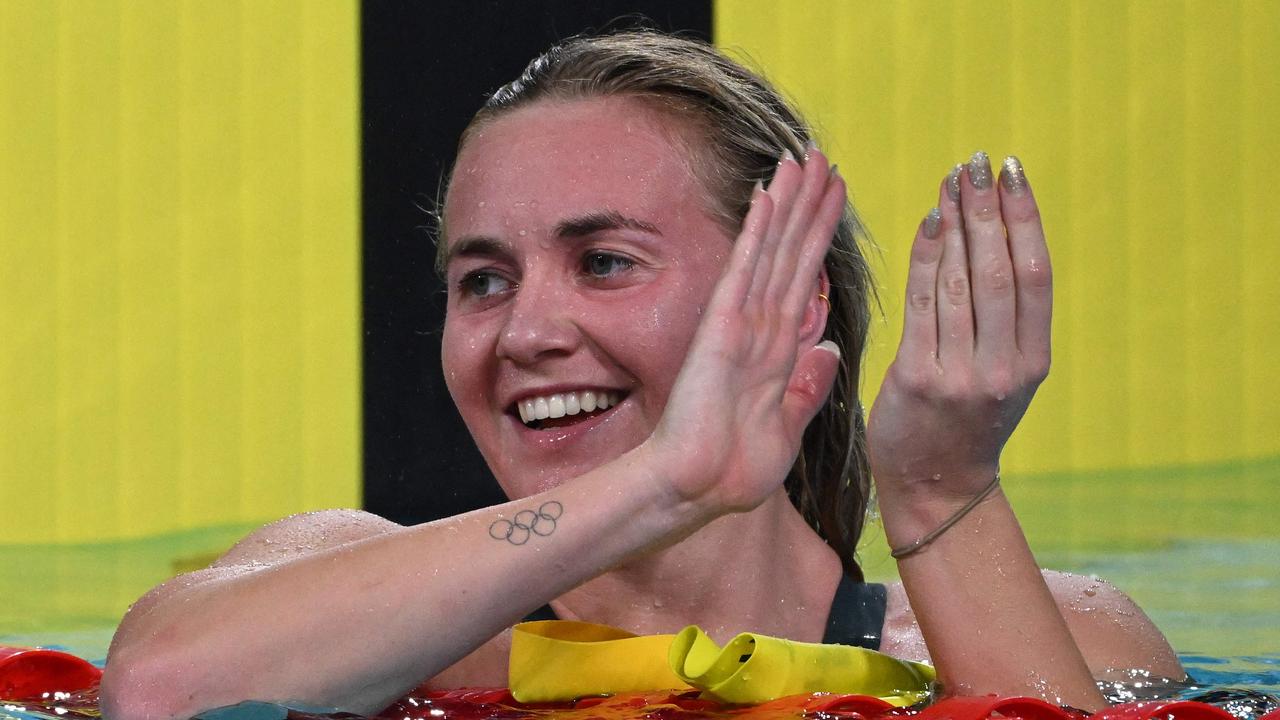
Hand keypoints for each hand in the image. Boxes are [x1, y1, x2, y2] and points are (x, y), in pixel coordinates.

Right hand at [646, 148, 845, 513]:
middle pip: (790, 254)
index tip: (836, 201)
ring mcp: (739, 324)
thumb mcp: (788, 427)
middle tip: (822, 160)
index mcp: (777, 351)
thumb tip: (830, 346)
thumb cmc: (735, 469)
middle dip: (807, 207)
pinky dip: (757, 233)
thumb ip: (810, 386)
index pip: (804, 282)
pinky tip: (768, 195)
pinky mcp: (721, 329)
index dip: (819, 239)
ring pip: (771, 251)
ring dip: (788, 204)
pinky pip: (745, 271)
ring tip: (803, 160)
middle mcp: (759, 328)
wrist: (697, 491)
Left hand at [868, 153, 1051, 507]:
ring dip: (956, 224)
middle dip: (987, 209)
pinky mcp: (918, 381)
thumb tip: (996, 230)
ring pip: (960, 282)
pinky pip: (923, 305)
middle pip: (998, 271)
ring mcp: (961, 375)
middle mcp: (1004, 368)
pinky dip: (926, 258)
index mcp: (1034, 361)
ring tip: (952, 182)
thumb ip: (1005, 319)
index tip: (1013, 172)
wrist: (937, 485)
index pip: (1034, 274)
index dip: (1026, 217)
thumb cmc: (966, 418)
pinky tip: (929, 222)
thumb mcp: (1004, 373)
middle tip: (977, 162)